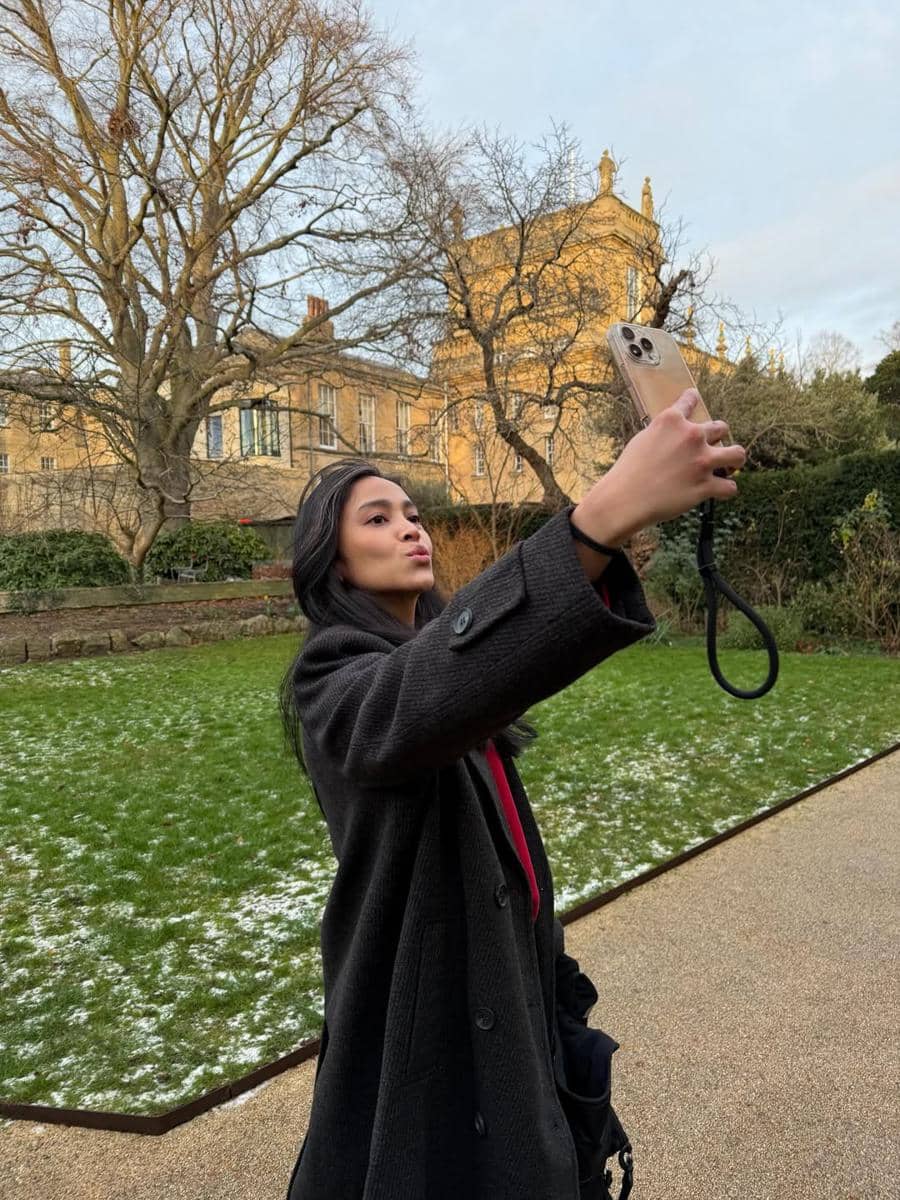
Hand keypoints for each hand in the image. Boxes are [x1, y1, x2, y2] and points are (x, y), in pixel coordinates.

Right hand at [582, 389, 746, 539]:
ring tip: (733, 464)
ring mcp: (701, 461)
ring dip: (735, 459)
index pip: (689, 399)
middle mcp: (691, 436)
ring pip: (737, 454)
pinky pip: (730, 487)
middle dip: (718, 436)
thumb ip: (662, 432)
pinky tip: (719, 491)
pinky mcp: (705, 486)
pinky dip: (725, 489)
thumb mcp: (642, 439)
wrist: (625, 499)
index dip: (692, 398)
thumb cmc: (628, 471)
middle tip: (712, 446)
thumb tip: (672, 436)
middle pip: (721, 427)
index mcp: (672, 421)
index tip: (693, 397)